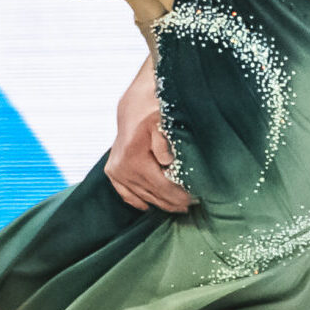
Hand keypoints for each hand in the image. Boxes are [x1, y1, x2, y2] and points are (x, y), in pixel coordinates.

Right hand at [106, 62, 192, 212]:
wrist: (135, 104)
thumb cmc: (154, 110)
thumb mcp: (164, 122)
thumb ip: (164, 143)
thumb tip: (167, 162)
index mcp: (134, 158)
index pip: (163, 187)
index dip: (181, 196)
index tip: (196, 199)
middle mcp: (122, 168)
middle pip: (154, 195)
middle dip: (174, 202)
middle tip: (192, 205)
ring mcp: (115, 172)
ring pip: (143, 197)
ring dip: (161, 202)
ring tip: (179, 205)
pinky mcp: (112, 172)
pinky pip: (126, 195)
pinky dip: (139, 201)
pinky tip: (150, 205)